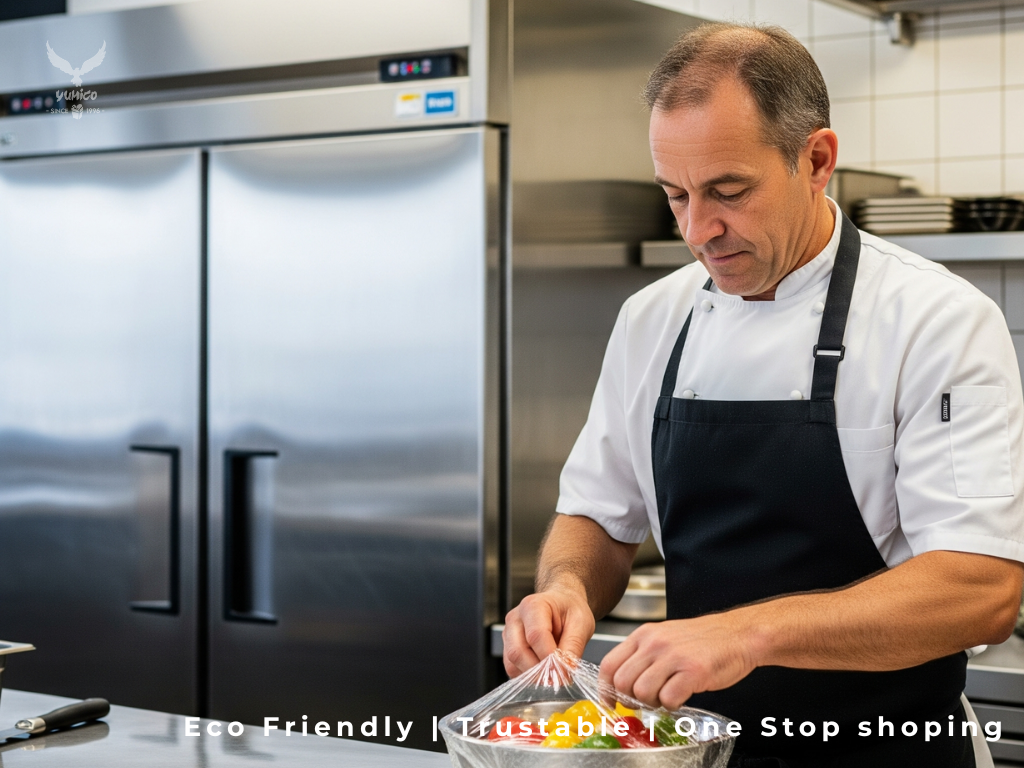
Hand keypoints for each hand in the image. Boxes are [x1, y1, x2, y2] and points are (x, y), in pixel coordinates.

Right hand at [502, 588, 595, 676]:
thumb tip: (565, 670)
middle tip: (560, 678)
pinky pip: (512, 669)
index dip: (549, 657)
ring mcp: (508, 633)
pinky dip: (528, 676)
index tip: (564, 671)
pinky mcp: (508, 647)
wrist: (562, 605)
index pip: (535, 635)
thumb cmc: (570, 610)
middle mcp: (515, 618)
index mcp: (533, 605)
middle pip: (518, 652)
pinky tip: (544, 671)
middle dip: (539, 670)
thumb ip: (573, 646)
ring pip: (512, 663)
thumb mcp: (581, 623)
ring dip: (533, 675)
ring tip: (554, 673)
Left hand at [599, 613, 759, 709]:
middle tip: (648, 700)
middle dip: (631, 699)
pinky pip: (668, 699)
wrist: (737, 634)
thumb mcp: (663, 637)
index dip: (605, 689)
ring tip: (667, 695)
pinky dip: (672, 705)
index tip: (611, 702)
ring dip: (653, 703)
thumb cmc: (702, 639)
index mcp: (643, 635)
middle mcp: (654, 643)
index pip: (608, 665)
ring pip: (641, 693)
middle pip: (622, 683)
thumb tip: (620, 683)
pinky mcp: (692, 671)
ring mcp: (673, 656)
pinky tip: (682, 696)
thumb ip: (642, 655)